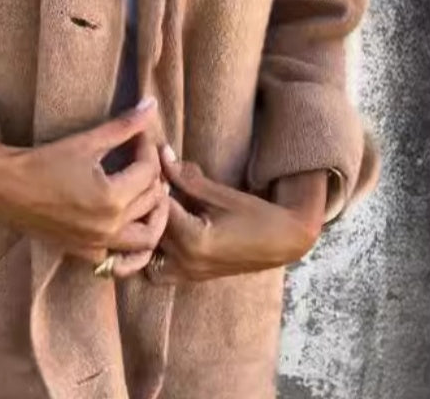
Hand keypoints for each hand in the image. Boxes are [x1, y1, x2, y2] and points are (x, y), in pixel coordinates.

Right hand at [0, 98, 169, 277]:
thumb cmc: (43, 161)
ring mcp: (98, 245)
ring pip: (147, 237)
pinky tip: (129, 222)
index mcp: (112, 198)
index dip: (148, 148)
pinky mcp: (86, 253)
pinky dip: (133, 244)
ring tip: (145, 192)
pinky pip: (122, 259)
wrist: (4, 188)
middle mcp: (110, 227)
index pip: (149, 171)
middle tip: (142, 157)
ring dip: (153, 214)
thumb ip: (123, 126)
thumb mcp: (87, 141)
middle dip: (152, 175)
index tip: (139, 136)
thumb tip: (152, 105)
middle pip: (152, 200)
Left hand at [146, 149, 325, 283]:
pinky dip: (154, 251)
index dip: (152, 186)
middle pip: (150, 230)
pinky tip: (161, 229)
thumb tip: (161, 153)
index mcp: (194, 240)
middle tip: (150, 186)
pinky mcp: (191, 278)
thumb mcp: (220, 194)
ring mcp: (188, 274)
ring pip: (149, 252)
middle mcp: (186, 262)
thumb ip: (187, 178)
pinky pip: (159, 268)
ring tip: (154, 209)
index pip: (158, 208)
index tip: (151, 170)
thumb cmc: (256, 214)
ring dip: (148, 230)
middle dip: (146, 207)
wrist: (283, 241)